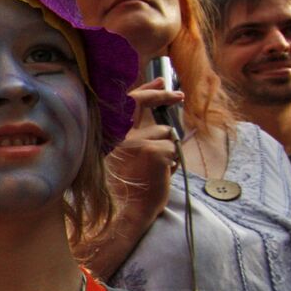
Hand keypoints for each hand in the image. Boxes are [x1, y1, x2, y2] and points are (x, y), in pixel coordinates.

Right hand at [109, 77, 182, 222]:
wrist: (127, 210)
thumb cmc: (127, 185)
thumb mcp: (122, 155)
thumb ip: (133, 133)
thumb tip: (152, 117)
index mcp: (110, 135)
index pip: (128, 102)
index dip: (145, 89)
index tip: (160, 81)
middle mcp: (121, 134)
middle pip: (147, 106)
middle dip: (165, 96)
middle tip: (180, 95)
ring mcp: (137, 141)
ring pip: (166, 133)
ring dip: (168, 148)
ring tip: (157, 167)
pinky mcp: (154, 151)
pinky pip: (173, 149)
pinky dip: (172, 162)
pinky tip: (162, 174)